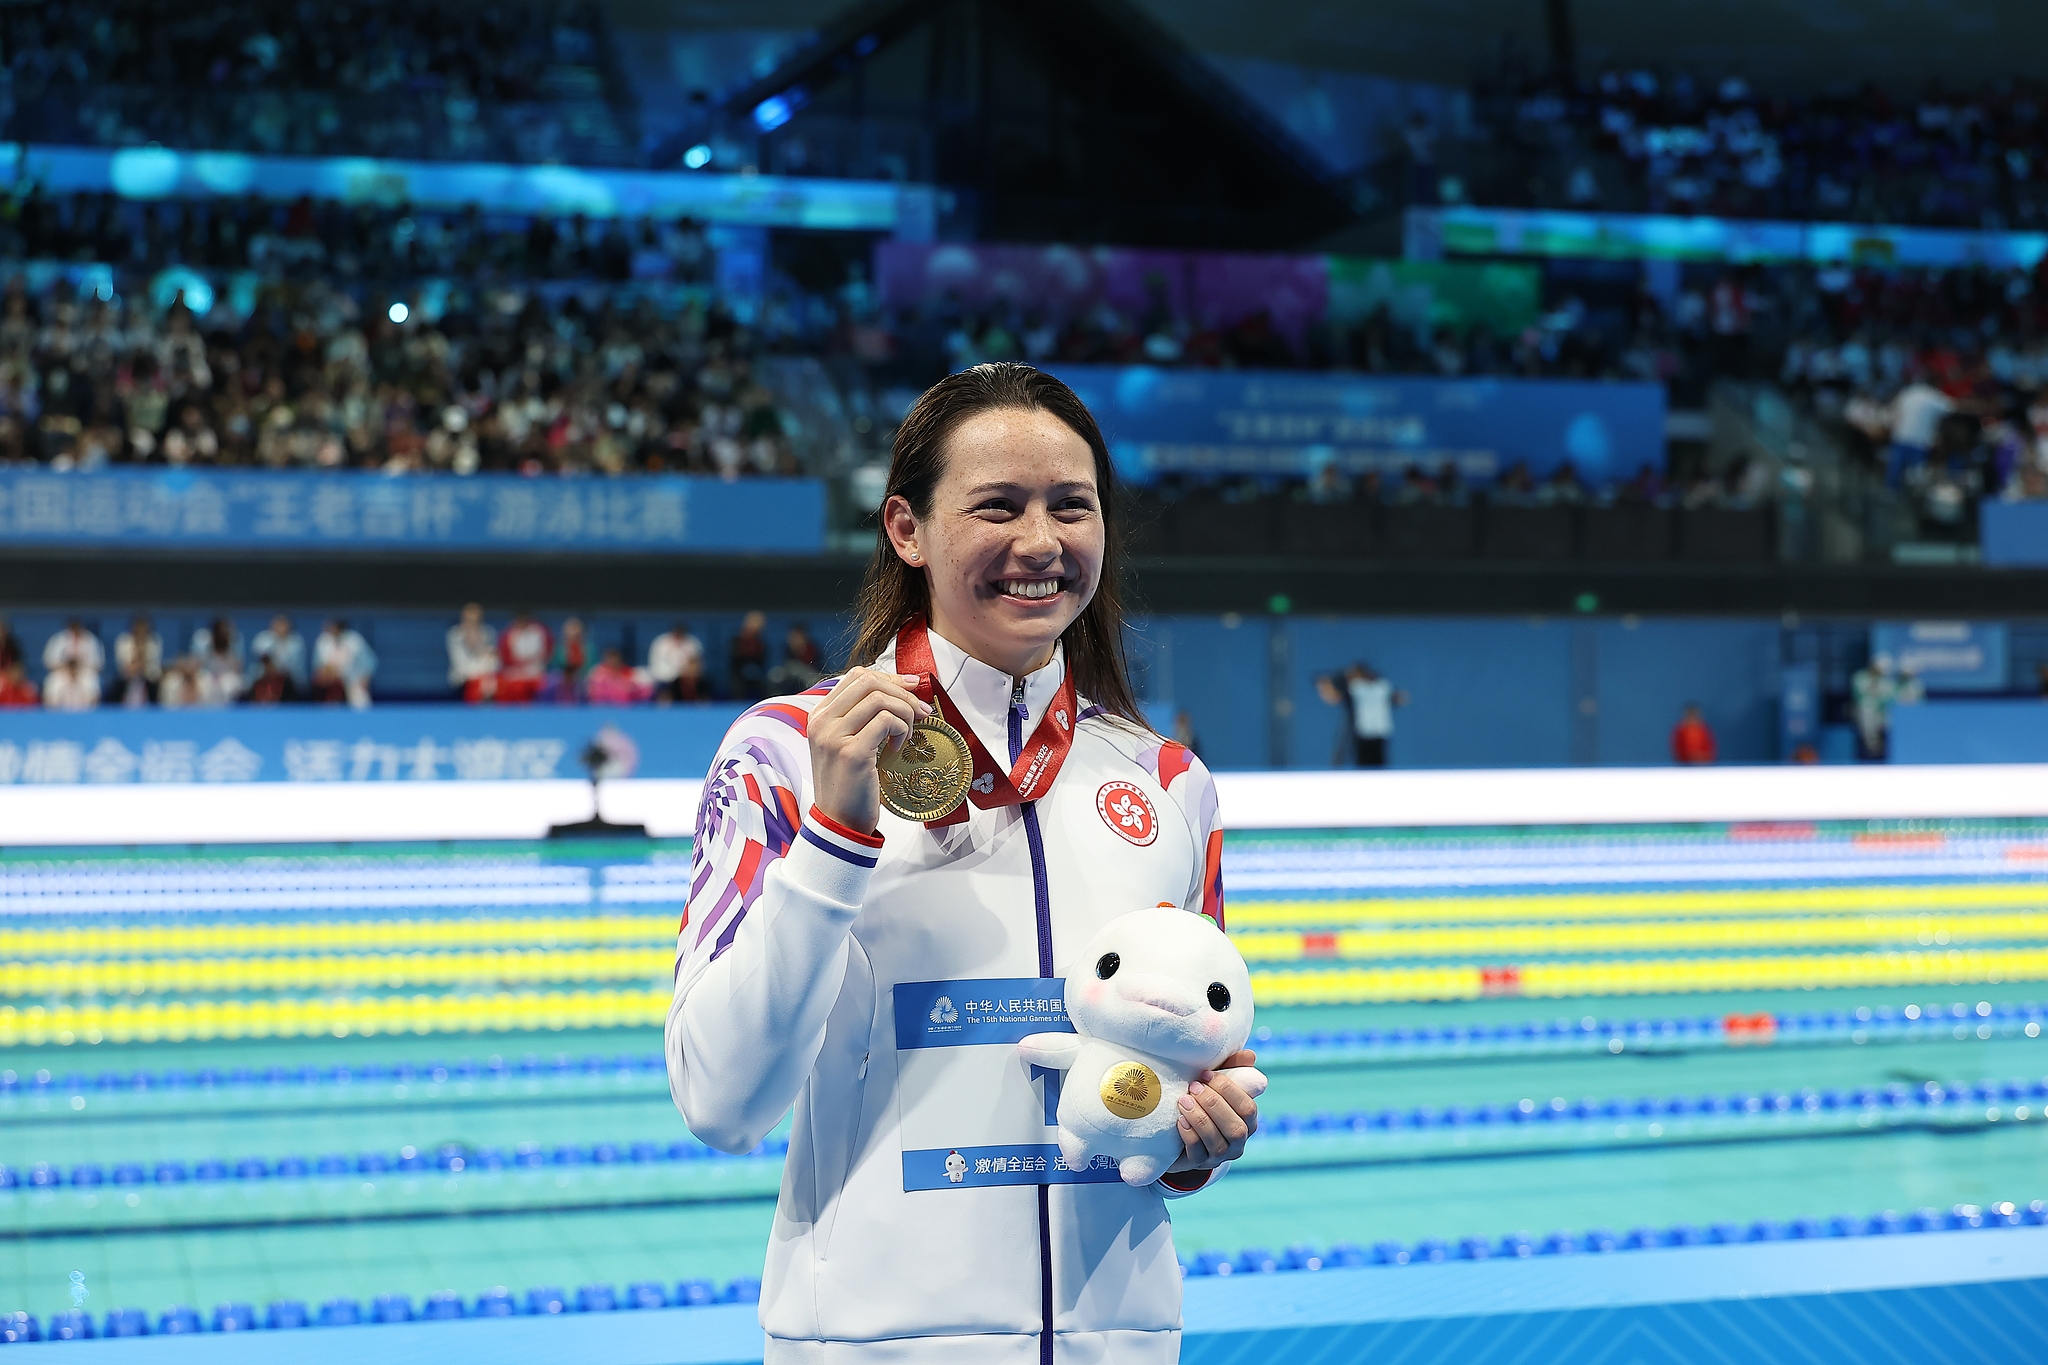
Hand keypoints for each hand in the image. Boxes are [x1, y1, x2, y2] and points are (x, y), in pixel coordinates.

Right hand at [807, 667, 930, 833]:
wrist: (839, 821)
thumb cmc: (850, 782)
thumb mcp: (848, 742)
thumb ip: (863, 716)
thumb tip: (902, 686)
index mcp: (819, 715)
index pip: (856, 676)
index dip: (889, 677)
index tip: (911, 687)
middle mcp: (822, 722)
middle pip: (868, 681)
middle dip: (901, 692)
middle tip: (920, 711)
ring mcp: (833, 736)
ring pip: (880, 699)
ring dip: (904, 713)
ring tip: (906, 735)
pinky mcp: (851, 752)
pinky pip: (886, 721)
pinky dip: (900, 730)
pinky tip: (897, 748)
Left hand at [1168, 1049, 1257, 1172]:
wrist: (1179, 1135)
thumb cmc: (1203, 1102)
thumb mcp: (1215, 1084)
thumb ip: (1232, 1068)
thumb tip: (1249, 1055)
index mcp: (1247, 1121)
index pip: (1248, 1108)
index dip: (1229, 1090)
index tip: (1206, 1074)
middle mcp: (1238, 1142)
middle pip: (1236, 1129)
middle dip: (1214, 1105)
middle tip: (1194, 1087)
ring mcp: (1219, 1155)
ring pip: (1218, 1143)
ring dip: (1200, 1119)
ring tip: (1183, 1101)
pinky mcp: (1199, 1164)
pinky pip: (1197, 1154)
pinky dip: (1189, 1135)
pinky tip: (1180, 1120)